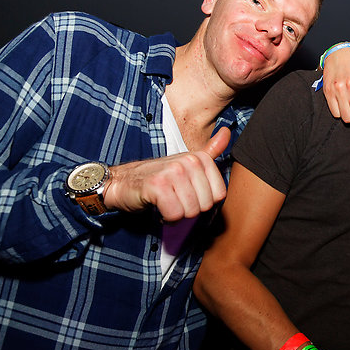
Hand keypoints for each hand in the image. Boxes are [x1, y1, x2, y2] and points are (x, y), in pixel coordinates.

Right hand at [103, 127, 230, 221]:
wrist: (122, 182)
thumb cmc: (157, 176)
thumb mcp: (186, 162)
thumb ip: (209, 151)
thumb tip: (227, 132)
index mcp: (200, 158)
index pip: (219, 195)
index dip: (203, 201)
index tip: (188, 194)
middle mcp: (188, 161)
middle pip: (205, 204)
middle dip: (190, 209)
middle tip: (175, 199)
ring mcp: (173, 172)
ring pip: (191, 211)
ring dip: (177, 214)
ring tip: (166, 202)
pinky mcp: (158, 186)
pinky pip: (175, 214)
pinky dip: (166, 217)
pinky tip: (159, 207)